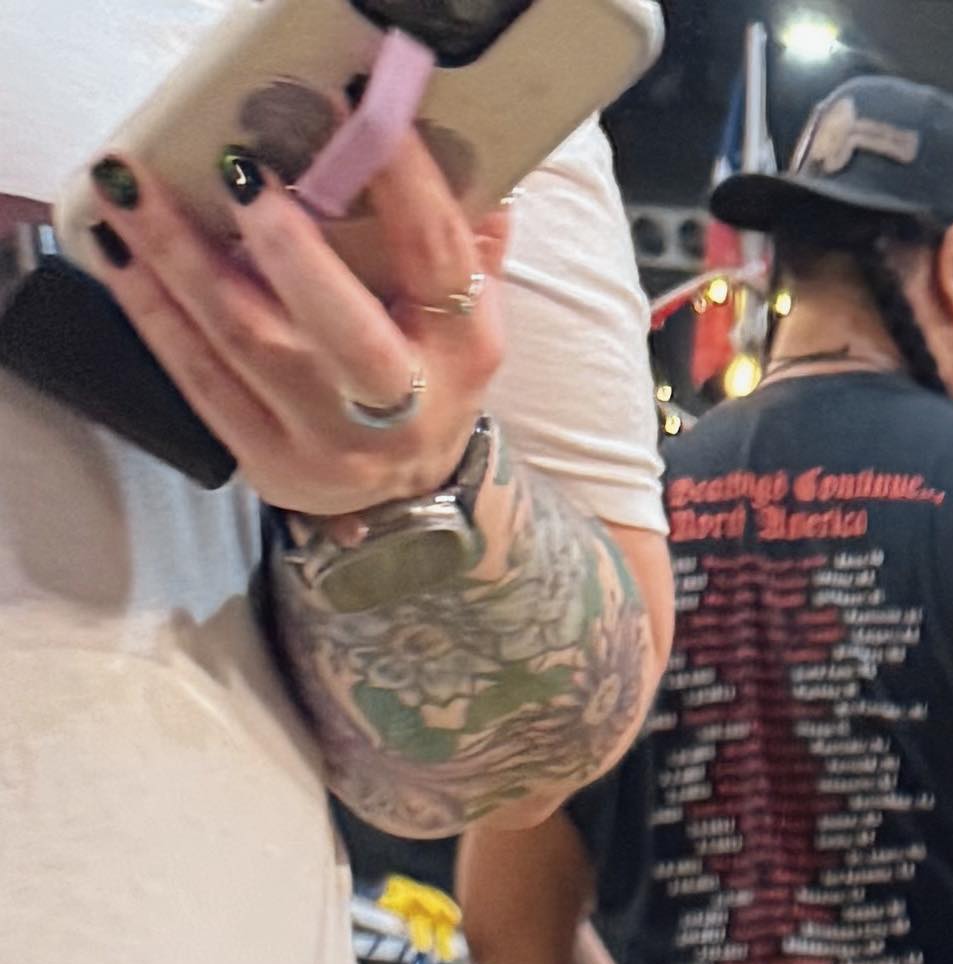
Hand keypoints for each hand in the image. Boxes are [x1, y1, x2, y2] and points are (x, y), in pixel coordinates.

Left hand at [82, 124, 508, 513]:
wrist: (407, 496)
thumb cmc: (425, 377)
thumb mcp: (461, 314)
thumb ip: (462, 241)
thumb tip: (464, 160)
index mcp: (461, 351)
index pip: (436, 257)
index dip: (401, 182)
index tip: (348, 108)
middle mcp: (403, 408)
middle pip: (342, 327)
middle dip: (285, 245)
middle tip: (237, 170)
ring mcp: (331, 443)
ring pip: (247, 342)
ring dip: (179, 258)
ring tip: (130, 190)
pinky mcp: (270, 462)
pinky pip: (199, 380)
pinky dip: (153, 312)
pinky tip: (118, 256)